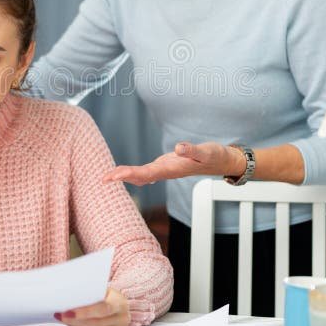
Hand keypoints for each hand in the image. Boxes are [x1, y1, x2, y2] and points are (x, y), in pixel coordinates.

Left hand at [54, 288, 129, 325]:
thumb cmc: (107, 295)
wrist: (119, 304)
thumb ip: (90, 292)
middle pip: (95, 323)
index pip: (103, 308)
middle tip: (61, 315)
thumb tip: (68, 296)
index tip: (68, 312)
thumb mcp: (102, 289)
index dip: (85, 312)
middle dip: (75, 320)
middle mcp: (122, 318)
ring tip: (64, 319)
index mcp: (120, 302)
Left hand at [103, 141, 244, 185]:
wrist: (222, 162)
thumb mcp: (205, 151)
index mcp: (172, 169)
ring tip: (109, 177)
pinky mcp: (167, 166)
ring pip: (142, 175)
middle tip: (104, 178)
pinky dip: (135, 173)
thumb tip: (178, 147)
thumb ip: (192, 150)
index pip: (146, 173)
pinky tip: (128, 175)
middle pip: (140, 176)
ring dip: (126, 176)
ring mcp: (166, 170)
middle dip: (122, 177)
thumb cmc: (214, 156)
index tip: (114, 175)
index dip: (129, 174)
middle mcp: (167, 171)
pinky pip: (147, 171)